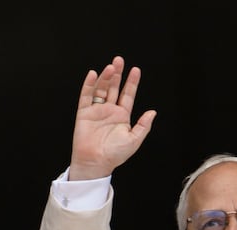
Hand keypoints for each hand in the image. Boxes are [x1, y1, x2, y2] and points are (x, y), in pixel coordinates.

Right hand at [69, 55, 156, 180]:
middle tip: (120, 60)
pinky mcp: (84, 112)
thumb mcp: (134, 140)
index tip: (136, 70)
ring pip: (101, 89)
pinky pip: (86, 95)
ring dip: (106, 77)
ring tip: (111, 67)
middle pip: (114, 88)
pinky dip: (89, 84)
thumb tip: (153, 112)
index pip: (128, 95)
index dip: (132, 83)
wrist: (96, 162)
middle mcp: (109, 111)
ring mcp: (96, 110)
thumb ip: (143, 125)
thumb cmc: (115, 154)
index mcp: (122, 116)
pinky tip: (94, 74)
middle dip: (117, 74)